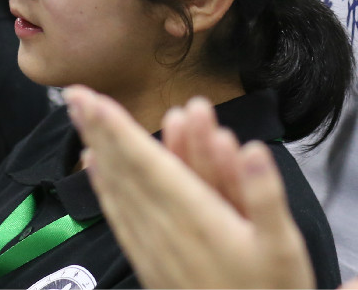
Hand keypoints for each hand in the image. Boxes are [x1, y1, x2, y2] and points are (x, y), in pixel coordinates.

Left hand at [66, 88, 317, 289]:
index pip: (147, 164)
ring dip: (98, 153)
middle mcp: (166, 231)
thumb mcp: (284, 248)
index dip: (117, 129)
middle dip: (98, 130)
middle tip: (73, 94)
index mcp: (196, 219)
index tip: (91, 97)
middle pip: (124, 171)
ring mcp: (154, 249)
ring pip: (117, 192)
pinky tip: (97, 172)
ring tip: (81, 121)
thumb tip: (254, 150)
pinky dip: (105, 189)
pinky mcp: (151, 264)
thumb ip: (265, 196)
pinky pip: (121, 218)